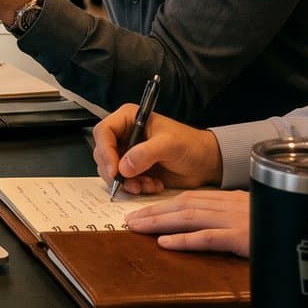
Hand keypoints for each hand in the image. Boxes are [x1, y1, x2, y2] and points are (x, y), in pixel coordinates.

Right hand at [91, 104, 224, 194]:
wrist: (205, 164)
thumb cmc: (191, 145)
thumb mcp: (170, 144)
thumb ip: (146, 153)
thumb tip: (124, 166)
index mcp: (129, 119)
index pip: (104, 132)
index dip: (105, 151)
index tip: (114, 169)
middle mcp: (125, 135)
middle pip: (102, 154)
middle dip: (115, 172)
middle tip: (131, 182)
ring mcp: (127, 154)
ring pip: (110, 171)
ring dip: (127, 183)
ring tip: (147, 184)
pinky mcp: (133, 171)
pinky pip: (123, 182)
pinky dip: (135, 188)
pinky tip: (153, 185)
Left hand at [125, 190, 249, 257]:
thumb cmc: (282, 228)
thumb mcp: (255, 217)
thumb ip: (231, 219)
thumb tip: (209, 226)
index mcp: (231, 200)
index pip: (191, 198)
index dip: (164, 205)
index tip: (144, 212)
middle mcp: (230, 205)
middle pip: (184, 204)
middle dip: (154, 211)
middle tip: (131, 220)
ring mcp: (235, 220)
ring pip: (190, 217)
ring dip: (160, 221)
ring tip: (138, 228)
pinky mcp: (242, 237)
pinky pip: (208, 237)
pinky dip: (184, 239)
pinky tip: (165, 242)